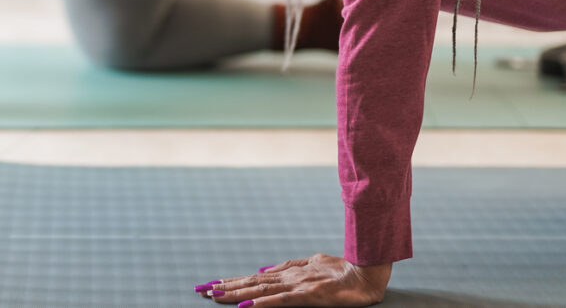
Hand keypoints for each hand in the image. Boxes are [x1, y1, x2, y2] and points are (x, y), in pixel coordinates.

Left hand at [197, 254, 390, 306]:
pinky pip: (281, 301)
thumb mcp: (311, 262)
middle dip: (225, 287)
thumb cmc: (341, 269)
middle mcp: (288, 277)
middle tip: (202, 290)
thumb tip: (262, 269)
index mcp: (288, 272)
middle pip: (250, 283)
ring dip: (236, 294)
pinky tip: (247, 307)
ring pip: (260, 290)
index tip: (211, 284)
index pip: (254, 277)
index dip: (232, 281)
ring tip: (215, 296)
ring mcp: (297, 285)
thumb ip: (288, 266)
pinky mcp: (308, 296)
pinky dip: (262, 304)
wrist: (364, 273)